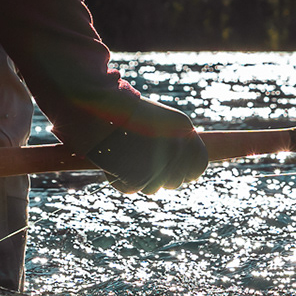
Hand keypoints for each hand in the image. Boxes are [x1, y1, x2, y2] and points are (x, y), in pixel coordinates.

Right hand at [84, 98, 207, 193]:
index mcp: (184, 130)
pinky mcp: (136, 177)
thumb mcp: (161, 121)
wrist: (96, 108)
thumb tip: (188, 173)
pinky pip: (131, 188)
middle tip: (142, 159)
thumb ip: (177, 144)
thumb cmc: (126, 113)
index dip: (188, 170)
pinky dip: (121, 179)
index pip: (199, 164)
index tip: (175, 168)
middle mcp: (175, 148)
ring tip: (126, 155)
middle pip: (176, 181)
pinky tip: (114, 160)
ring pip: (154, 187)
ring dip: (140, 177)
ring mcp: (157, 164)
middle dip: (162, 176)